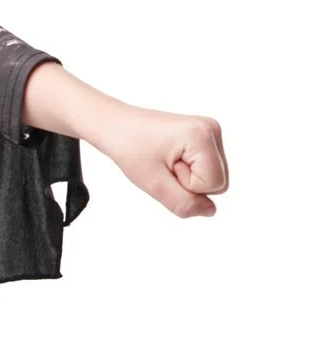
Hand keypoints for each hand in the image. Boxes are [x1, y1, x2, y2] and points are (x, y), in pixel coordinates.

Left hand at [94, 107, 228, 219]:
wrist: (117, 126)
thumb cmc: (131, 149)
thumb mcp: (154, 184)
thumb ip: (184, 202)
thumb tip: (210, 211)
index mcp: (203, 135)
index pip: (215, 185)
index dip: (188, 186)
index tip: (166, 168)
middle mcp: (212, 129)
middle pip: (219, 182)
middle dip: (190, 183)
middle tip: (164, 167)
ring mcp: (211, 131)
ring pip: (214, 177)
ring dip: (188, 178)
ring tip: (166, 162)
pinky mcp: (205, 135)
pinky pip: (206, 169)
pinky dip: (189, 171)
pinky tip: (171, 159)